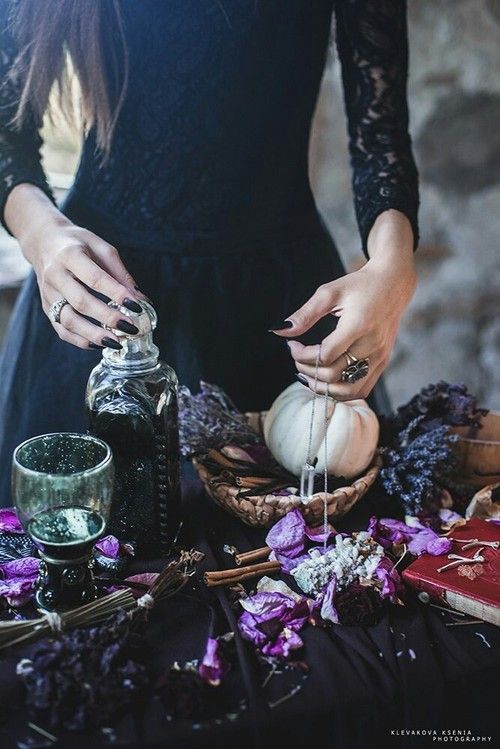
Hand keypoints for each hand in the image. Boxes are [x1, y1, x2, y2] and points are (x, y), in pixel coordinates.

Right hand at [6, 186, 146, 349]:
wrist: (43, 241)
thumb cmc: (78, 243)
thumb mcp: (101, 248)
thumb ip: (120, 273)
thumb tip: (140, 299)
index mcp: (69, 255)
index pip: (94, 278)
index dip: (116, 293)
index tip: (137, 305)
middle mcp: (55, 275)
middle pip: (81, 301)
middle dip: (107, 317)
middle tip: (130, 327)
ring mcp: (48, 293)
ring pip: (68, 320)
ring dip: (93, 335)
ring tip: (116, 342)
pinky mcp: (46, 307)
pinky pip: (61, 329)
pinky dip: (80, 340)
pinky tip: (98, 344)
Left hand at [271, 211, 416, 399]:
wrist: (393, 284)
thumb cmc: (359, 285)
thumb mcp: (329, 293)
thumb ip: (304, 314)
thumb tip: (279, 331)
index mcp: (358, 325)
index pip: (325, 355)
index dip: (302, 355)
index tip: (292, 345)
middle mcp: (372, 345)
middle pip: (334, 375)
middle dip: (308, 370)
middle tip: (298, 358)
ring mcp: (379, 356)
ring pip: (348, 390)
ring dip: (323, 387)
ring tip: (308, 374)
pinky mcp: (383, 362)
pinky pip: (361, 389)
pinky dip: (340, 391)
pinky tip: (326, 380)